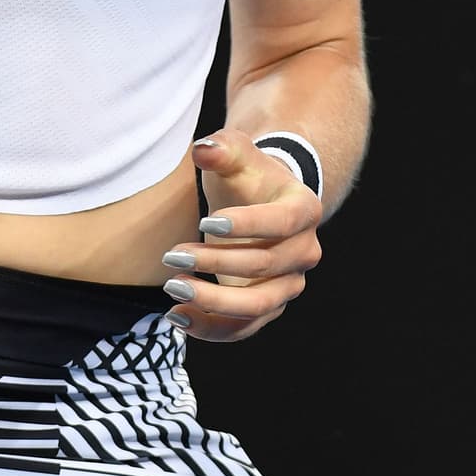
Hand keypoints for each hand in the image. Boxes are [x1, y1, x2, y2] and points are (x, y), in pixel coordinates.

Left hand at [159, 129, 322, 343]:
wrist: (260, 201)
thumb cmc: (246, 175)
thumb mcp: (235, 153)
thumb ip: (222, 148)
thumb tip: (204, 150)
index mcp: (303, 209)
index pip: (281, 222)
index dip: (246, 225)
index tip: (204, 223)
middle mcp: (304, 252)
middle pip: (263, 266)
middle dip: (215, 263)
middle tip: (171, 257)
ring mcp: (288, 283)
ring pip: (257, 305)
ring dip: (213, 302)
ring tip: (172, 288)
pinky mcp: (268, 305)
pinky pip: (244, 327)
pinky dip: (212, 328)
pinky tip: (177, 317)